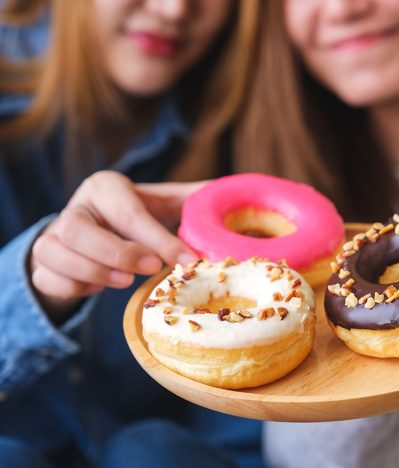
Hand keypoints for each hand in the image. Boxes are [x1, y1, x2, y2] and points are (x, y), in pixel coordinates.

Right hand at [30, 171, 203, 322]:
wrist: (96, 233)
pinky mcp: (41, 263)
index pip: (129, 213)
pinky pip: (47, 279)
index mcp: (106, 187)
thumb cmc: (138, 216)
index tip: (188, 260)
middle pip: (78, 229)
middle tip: (151, 269)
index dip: (159, 239)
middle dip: (117, 253)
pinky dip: (73, 288)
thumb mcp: (164, 203)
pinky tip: (97, 287)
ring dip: (93, 272)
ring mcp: (52, 235)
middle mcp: (75, 207)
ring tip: (126, 281)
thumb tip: (234, 194)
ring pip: (55, 253)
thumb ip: (194, 199)